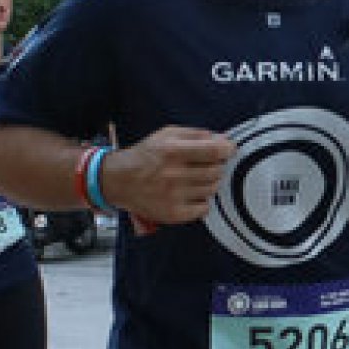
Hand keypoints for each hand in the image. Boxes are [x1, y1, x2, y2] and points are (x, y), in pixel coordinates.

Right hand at [103, 126, 235, 228]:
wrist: (119, 180)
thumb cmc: (147, 155)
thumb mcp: (168, 134)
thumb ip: (196, 134)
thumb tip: (224, 140)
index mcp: (172, 151)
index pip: (214, 151)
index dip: (227, 150)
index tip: (228, 150)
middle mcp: (173, 174)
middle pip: (216, 171)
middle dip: (217, 166)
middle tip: (206, 165)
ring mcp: (174, 196)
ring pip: (212, 189)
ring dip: (209, 183)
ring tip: (195, 179)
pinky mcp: (173, 213)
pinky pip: (204, 208)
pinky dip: (202, 201)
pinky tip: (191, 194)